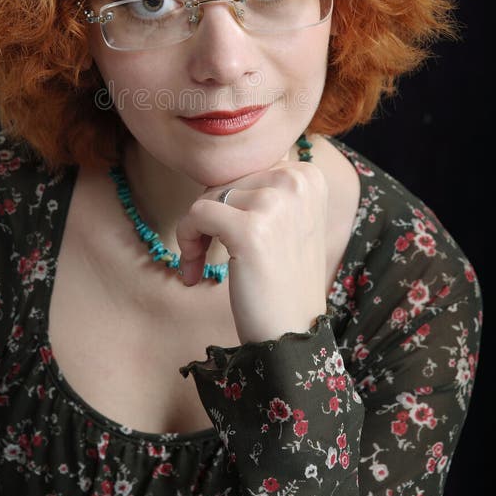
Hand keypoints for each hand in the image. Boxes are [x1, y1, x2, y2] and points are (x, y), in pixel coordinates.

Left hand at [175, 162, 328, 344]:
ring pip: (207, 197)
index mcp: (309, 174)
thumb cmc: (282, 280)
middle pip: (225, 180)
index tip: (225, 235)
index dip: (228, 201)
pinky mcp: (250, 228)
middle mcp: (298, 180)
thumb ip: (265, 185)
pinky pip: (196, 215)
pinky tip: (193, 273)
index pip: (246, 168)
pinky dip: (186, 242)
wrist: (293, 337)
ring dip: (195, 233)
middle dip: (208, 217)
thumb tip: (221, 158)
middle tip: (205, 255)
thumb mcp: (288, 220)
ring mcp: (276, 203)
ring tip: (200, 266)